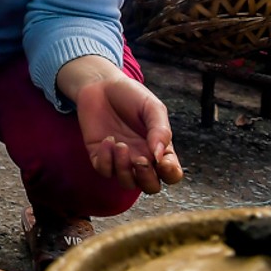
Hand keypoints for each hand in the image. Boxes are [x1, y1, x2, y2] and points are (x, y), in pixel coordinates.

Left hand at [59, 56, 184, 194]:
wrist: (101, 84)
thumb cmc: (131, 95)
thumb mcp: (152, 107)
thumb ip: (160, 130)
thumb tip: (160, 155)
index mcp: (159, 148)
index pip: (171, 173)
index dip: (171, 174)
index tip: (163, 161)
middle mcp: (141, 157)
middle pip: (150, 186)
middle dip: (146, 179)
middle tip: (139, 159)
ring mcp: (120, 159)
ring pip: (127, 182)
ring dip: (124, 169)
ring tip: (120, 144)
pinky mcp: (99, 155)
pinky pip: (104, 170)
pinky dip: (105, 160)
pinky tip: (107, 140)